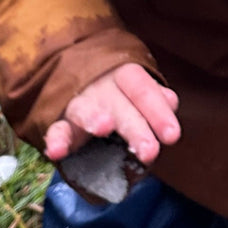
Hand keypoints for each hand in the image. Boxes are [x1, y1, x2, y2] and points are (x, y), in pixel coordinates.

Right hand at [43, 63, 179, 165]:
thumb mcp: (138, 91)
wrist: (75, 78)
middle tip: (149, 151)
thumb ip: (155, 98)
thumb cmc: (118, 93)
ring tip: (103, 128)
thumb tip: (171, 102)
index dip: (158, 111)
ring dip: (93, 117)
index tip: (171, 136)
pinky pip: (56, 129)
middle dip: (135, 127)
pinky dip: (55, 140)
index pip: (143, 90)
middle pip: (120, 104)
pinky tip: (56, 151)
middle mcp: (101, 86)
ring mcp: (78, 103)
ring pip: (84, 108)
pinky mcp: (59, 122)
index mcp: (124, 76)